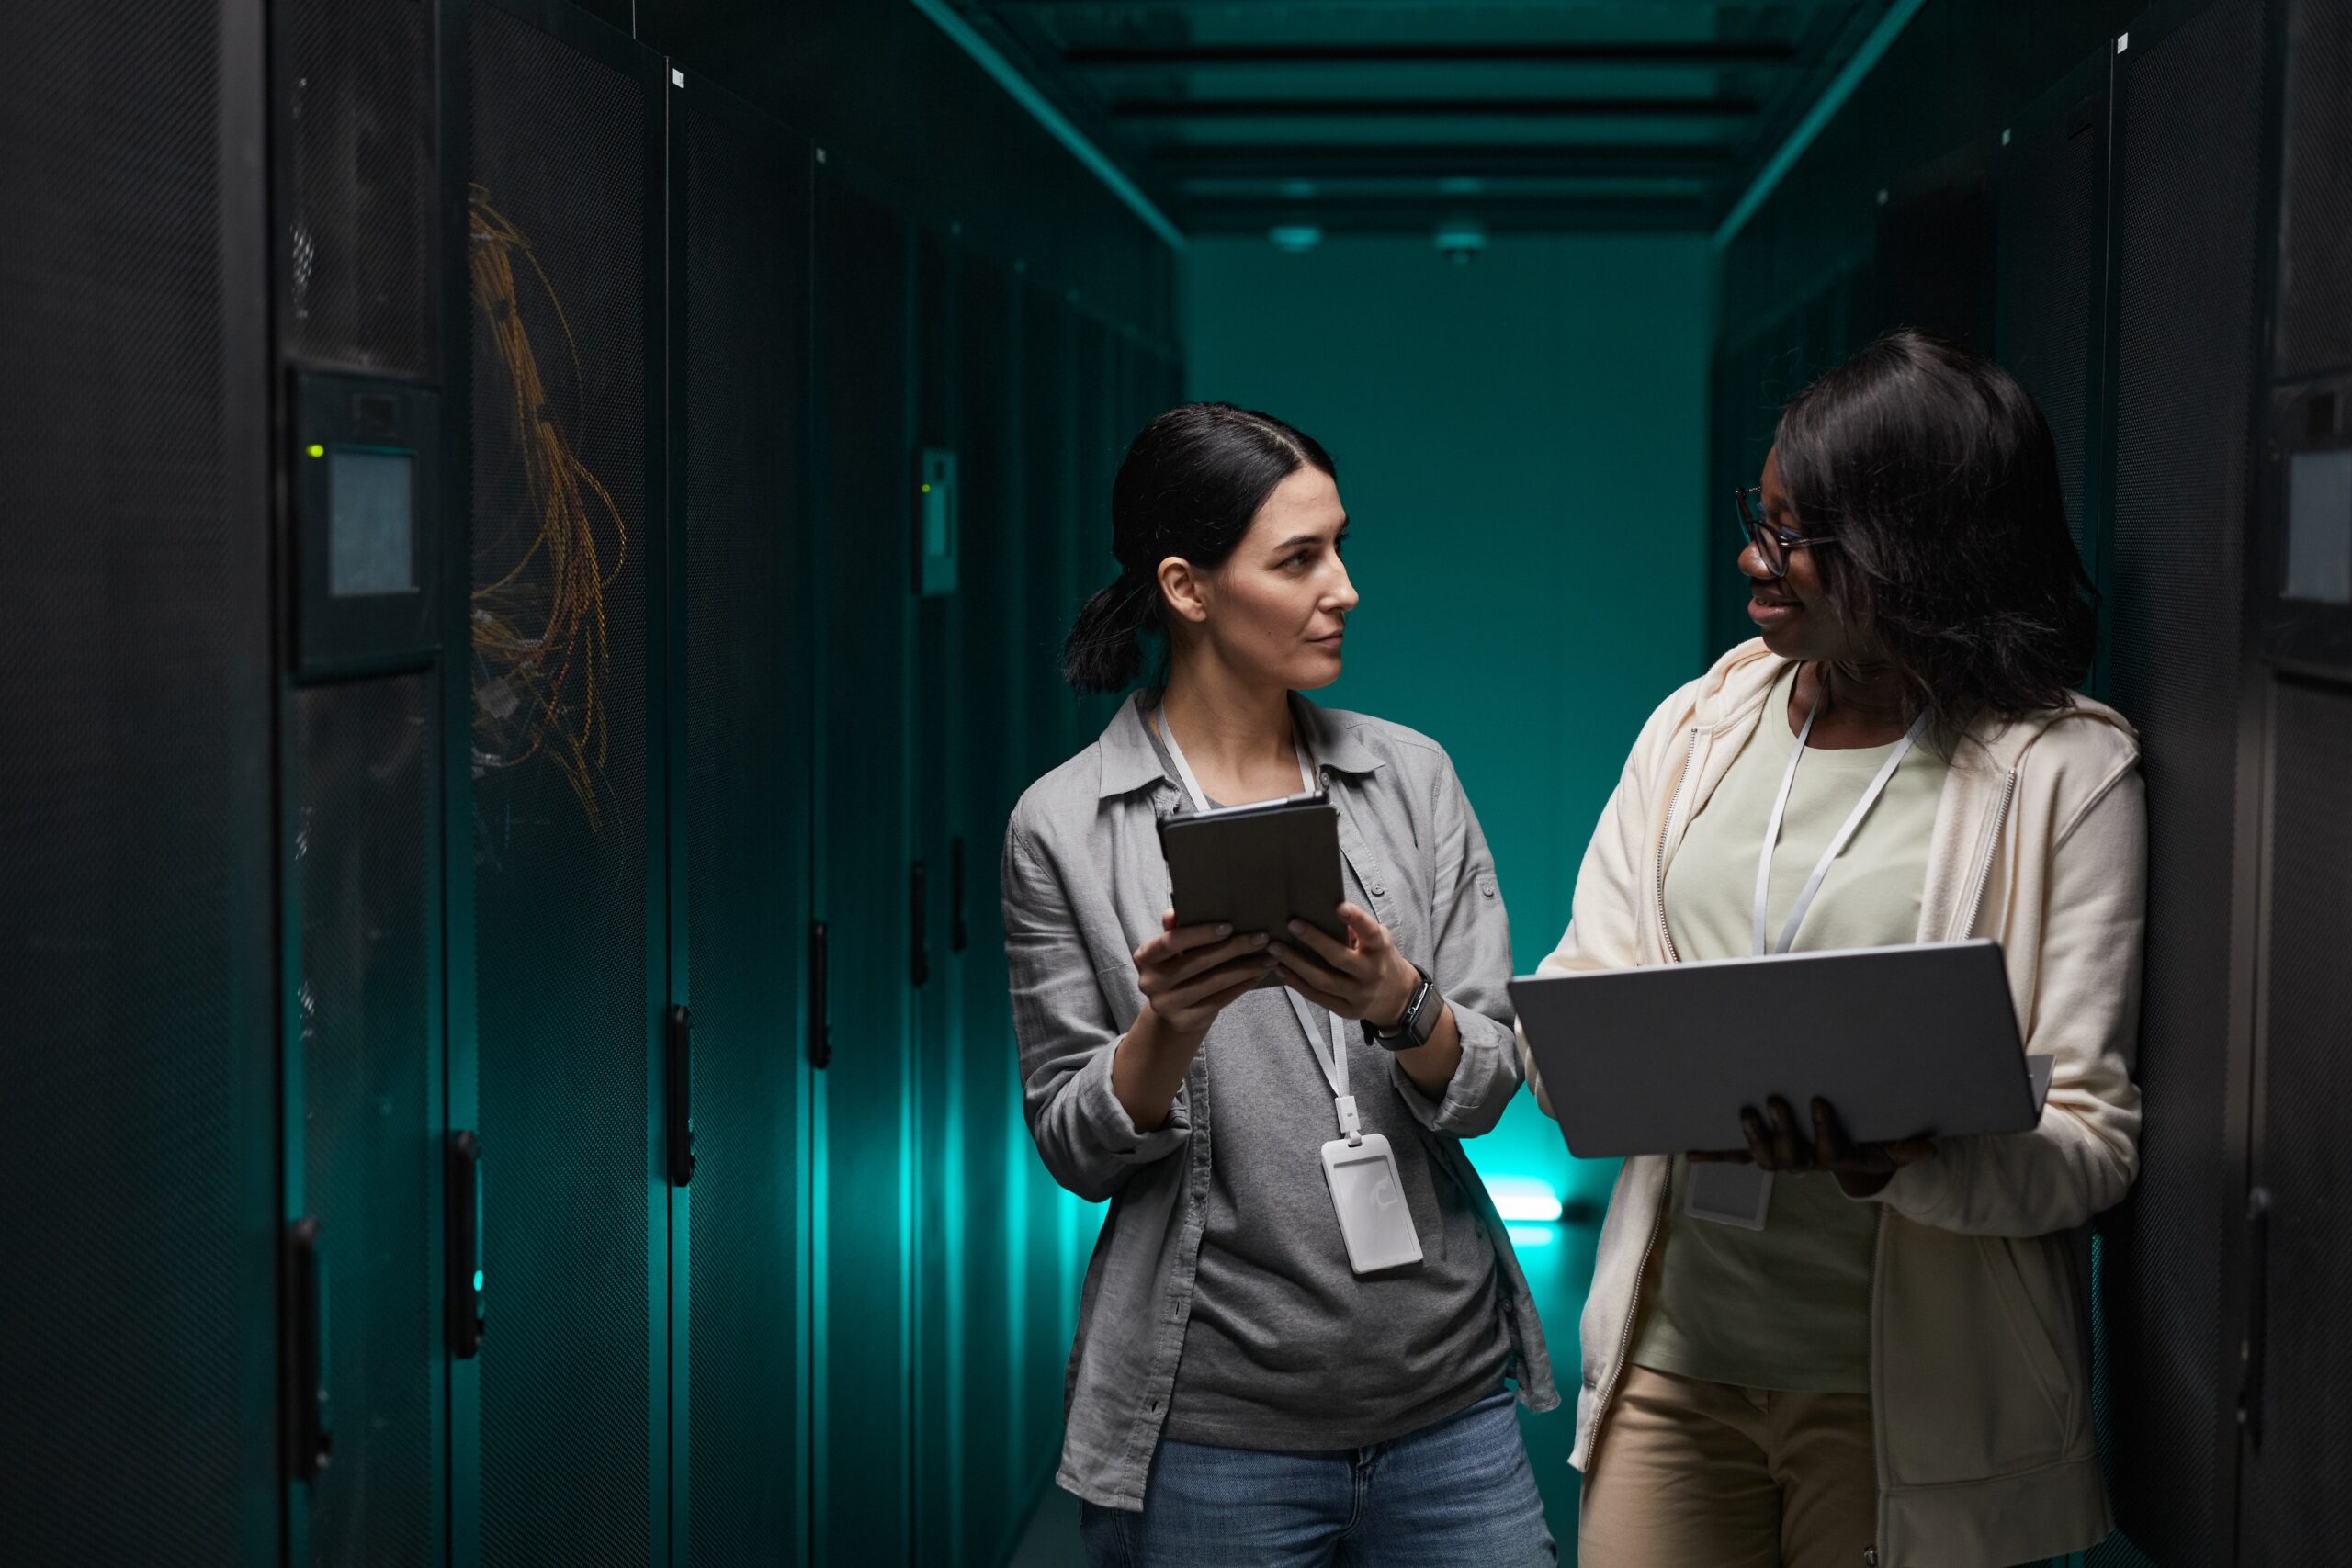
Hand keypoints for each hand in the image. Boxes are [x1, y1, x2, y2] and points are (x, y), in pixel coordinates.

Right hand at [1133, 910, 1278, 1036]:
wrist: (1172, 1011)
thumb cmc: (1177, 969)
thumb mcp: (1172, 950)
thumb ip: (1174, 931)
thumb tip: (1174, 912)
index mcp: (1144, 957)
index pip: (1171, 942)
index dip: (1200, 934)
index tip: (1229, 926)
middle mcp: (1150, 982)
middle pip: (1198, 962)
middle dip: (1234, 948)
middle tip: (1262, 938)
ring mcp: (1167, 1005)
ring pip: (1214, 982)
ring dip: (1246, 968)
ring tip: (1269, 957)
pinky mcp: (1186, 1021)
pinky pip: (1221, 999)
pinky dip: (1242, 985)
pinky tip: (1258, 974)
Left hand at [1268, 902, 1419, 1025]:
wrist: (1397, 998)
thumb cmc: (1379, 959)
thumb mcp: (1377, 940)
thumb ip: (1356, 929)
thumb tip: (1322, 913)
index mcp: (1380, 949)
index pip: (1370, 932)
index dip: (1356, 919)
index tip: (1338, 906)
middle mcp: (1371, 973)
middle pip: (1339, 958)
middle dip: (1314, 940)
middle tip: (1292, 924)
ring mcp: (1359, 994)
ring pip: (1323, 980)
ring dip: (1296, 963)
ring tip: (1275, 948)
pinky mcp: (1347, 1010)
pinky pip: (1317, 996)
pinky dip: (1297, 983)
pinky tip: (1281, 969)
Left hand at [1688, 1096, 1935, 1198]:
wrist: (1847, 1162)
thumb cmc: (1868, 1146)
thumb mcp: (1887, 1147)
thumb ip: (1905, 1148)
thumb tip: (1930, 1148)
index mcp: (1835, 1159)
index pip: (1829, 1150)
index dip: (1823, 1129)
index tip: (1819, 1101)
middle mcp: (1804, 1163)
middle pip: (1789, 1156)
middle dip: (1781, 1130)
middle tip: (1774, 1100)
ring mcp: (1781, 1158)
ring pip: (1763, 1157)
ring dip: (1751, 1138)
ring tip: (1745, 1112)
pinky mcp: (1762, 1153)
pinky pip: (1735, 1157)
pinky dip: (1713, 1155)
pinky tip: (1688, 1152)